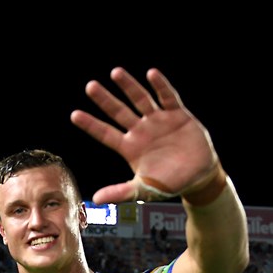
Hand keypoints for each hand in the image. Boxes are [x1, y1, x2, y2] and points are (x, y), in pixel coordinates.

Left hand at [70, 67, 218, 204]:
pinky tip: (151, 74)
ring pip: (140, 100)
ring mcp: (158, 121)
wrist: (198, 176)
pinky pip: (168, 98)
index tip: (74, 115)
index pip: (105, 134)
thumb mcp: (143, 190)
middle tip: (90, 86)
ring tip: (115, 72)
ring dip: (129, 87)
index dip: (91, 125)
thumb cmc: (169, 183)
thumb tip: (96, 199)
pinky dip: (161, 86)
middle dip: (105, 100)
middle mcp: (141, 131)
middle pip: (119, 112)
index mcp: (130, 148)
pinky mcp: (178, 115)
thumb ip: (121, 192)